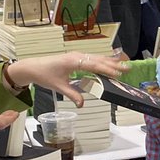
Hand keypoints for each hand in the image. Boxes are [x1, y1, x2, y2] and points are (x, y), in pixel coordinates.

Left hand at [7, 53, 128, 104]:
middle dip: (114, 64)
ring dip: (110, 62)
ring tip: (124, 65)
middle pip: (99, 60)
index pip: (94, 65)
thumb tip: (82, 104)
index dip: (107, 69)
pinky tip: (110, 62)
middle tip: (127, 69)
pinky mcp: (76, 58)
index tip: (118, 74)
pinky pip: (92, 58)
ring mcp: (77, 55)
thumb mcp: (58, 87)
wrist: (32, 67)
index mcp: (73, 61)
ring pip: (97, 58)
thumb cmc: (44, 75)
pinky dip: (103, 61)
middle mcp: (77, 56)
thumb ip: (72, 95)